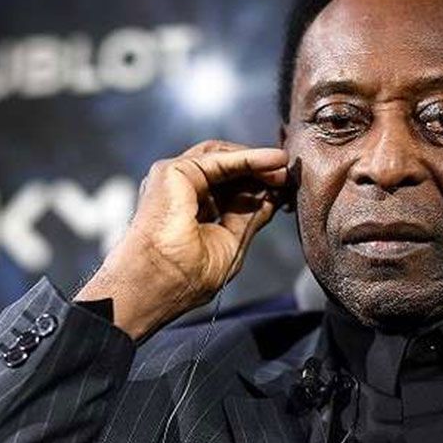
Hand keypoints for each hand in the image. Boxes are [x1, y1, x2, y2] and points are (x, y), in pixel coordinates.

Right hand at [74, 140, 289, 339]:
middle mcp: (181, 192)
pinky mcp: (172, 171)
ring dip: (258, 161)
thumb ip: (248, 220)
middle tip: (288, 174)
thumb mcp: (229, 246)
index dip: (258, 187)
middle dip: (261, 172)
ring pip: (223, 159)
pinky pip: (220, 159)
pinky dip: (249, 157)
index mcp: (191, 212)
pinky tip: (273, 161)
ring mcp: (174, 180)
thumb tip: (272, 199)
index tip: (285, 189)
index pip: (230, 191)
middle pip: (228, 171)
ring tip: (284, 167)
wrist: (154, 284)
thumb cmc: (182, 278)